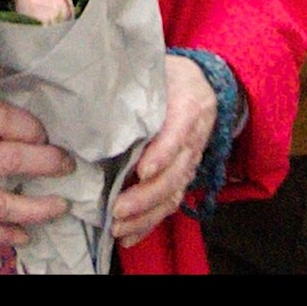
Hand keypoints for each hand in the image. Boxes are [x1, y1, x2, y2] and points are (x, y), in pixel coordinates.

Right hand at [0, 92, 73, 244]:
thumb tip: (8, 124)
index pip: (3, 120)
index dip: (31, 126)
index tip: (42, 131)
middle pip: (10, 160)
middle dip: (47, 163)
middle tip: (66, 164)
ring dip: (35, 208)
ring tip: (58, 206)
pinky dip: (2, 233)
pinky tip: (23, 234)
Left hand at [111, 55, 218, 247]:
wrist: (205, 85)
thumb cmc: (173, 77)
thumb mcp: (161, 68)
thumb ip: (138, 79)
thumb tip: (100, 82)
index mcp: (188, 108)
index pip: (177, 135)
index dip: (162, 154)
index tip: (142, 171)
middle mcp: (192, 141)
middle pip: (174, 174)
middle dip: (146, 196)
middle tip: (117, 208)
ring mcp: (189, 162)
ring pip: (173, 194)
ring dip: (145, 215)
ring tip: (118, 228)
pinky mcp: (182, 177)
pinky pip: (170, 204)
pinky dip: (150, 223)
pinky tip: (128, 237)